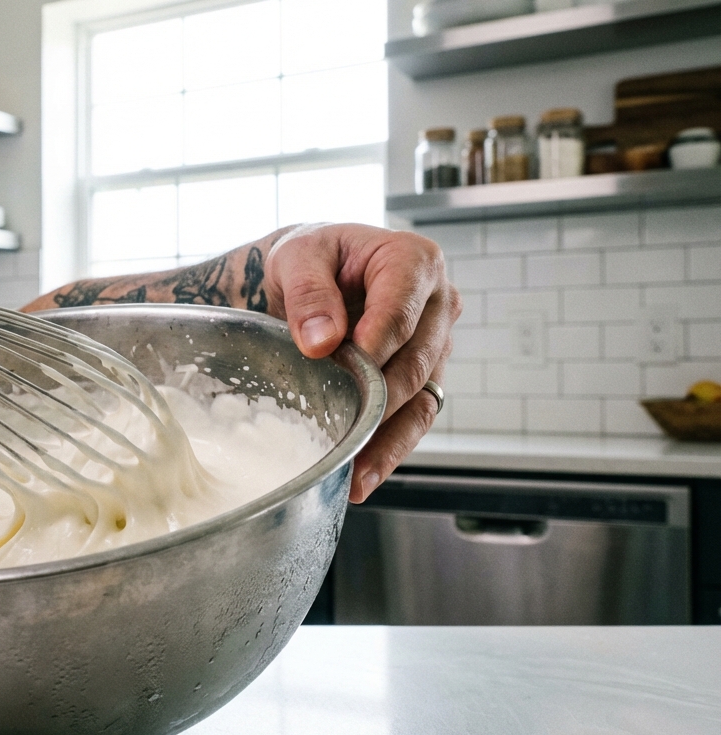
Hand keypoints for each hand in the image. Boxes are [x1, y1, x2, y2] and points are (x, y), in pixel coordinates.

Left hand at [262, 223, 460, 502]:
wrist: (308, 274)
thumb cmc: (308, 258)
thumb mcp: (297, 257)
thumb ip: (308, 293)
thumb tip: (322, 342)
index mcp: (414, 261)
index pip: (402, 312)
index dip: (377, 344)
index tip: (348, 366)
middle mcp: (438, 304)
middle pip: (416, 362)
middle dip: (380, 400)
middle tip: (344, 429)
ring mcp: (434, 345)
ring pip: (422, 400)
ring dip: (389, 441)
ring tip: (357, 474)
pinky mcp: (422, 379)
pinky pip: (413, 419)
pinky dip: (389, 450)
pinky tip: (363, 477)